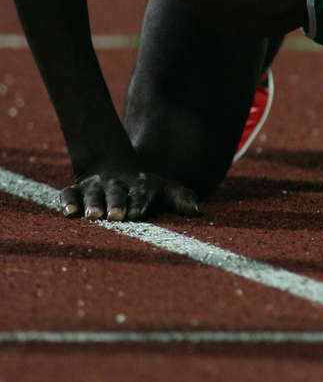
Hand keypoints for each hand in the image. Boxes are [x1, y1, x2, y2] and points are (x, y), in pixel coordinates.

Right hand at [61, 168, 199, 221]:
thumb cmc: (144, 187)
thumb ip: (180, 197)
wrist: (115, 166)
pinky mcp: (77, 190)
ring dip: (93, 204)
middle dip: (116, 203)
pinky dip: (67, 202)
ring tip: (93, 215)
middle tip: (116, 216)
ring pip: (93, 193)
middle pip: (116, 193)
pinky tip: (69, 212)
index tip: (137, 214)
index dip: (138, 203)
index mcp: (139, 186)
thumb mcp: (165, 189)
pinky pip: (68, 194)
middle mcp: (116, 185)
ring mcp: (95, 187)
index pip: (140, 194)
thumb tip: (196, 210)